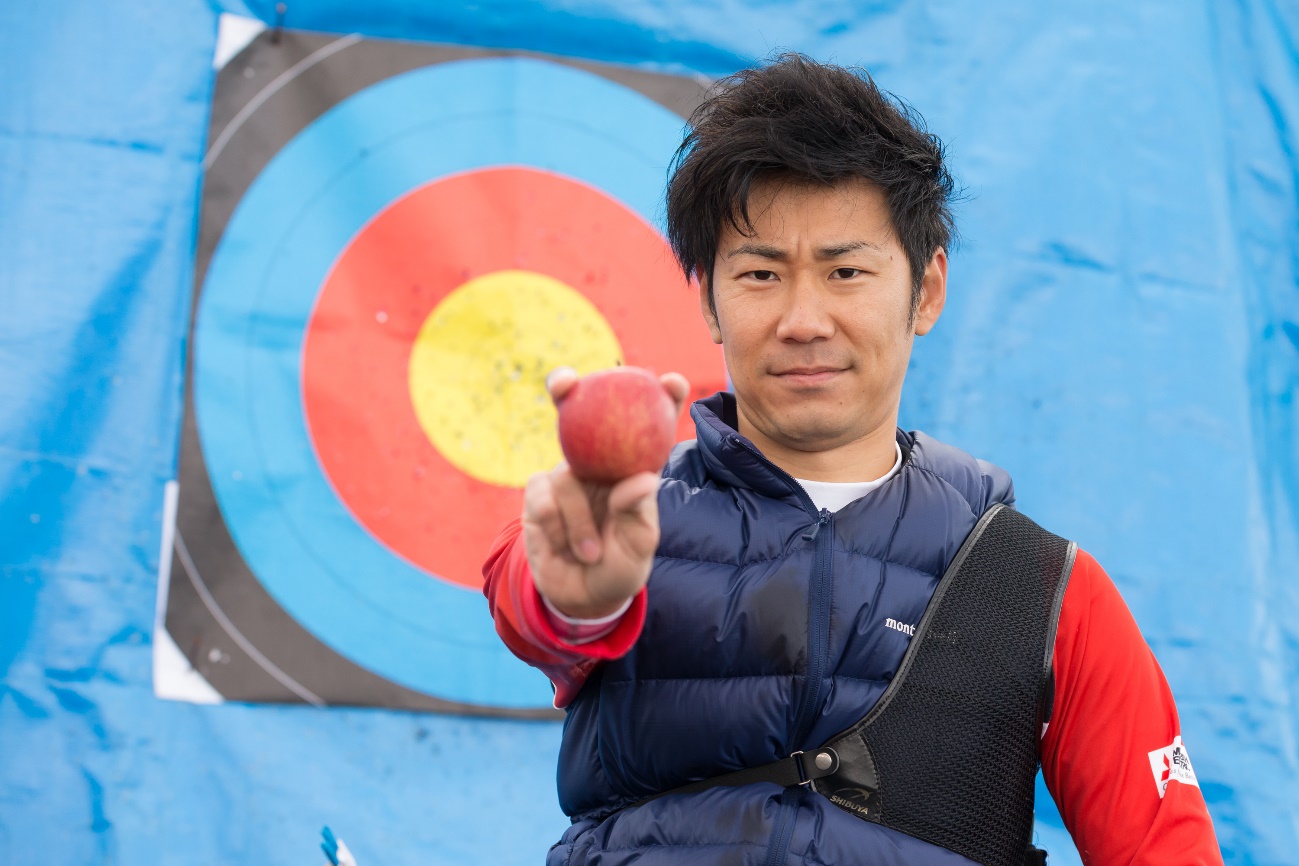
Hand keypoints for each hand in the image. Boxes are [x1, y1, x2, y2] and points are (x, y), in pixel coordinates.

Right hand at [522, 368, 690, 618]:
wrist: (582, 596)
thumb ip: (638, 514)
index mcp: (634, 466)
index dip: (662, 396)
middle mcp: (598, 463)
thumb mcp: (639, 546)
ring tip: (591, 553)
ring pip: (565, 477)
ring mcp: (567, 476)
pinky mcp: (539, 496)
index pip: (650, 423)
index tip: (672, 381)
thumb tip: (642, 479)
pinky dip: (555, 527)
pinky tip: (564, 549)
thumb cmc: (621, 566)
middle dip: (565, 386)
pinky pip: (542, 498)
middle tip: (564, 382)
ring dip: (578, 521)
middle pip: (581, 411)